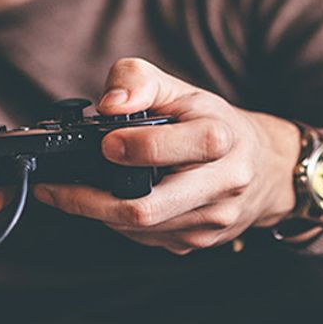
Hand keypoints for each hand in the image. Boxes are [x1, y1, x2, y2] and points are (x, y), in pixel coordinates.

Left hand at [33, 58, 300, 253]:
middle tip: (56, 188)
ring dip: (99, 213)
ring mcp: (212, 220)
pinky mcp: (200, 242)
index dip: (132, 148)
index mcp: (220, 139)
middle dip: (90, 201)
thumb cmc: (216, 123)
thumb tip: (109, 104)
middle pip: (146, 209)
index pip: (169, 149)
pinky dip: (120, 223)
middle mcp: (222, 184)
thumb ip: (139, 81)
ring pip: (141, 229)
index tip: (104, 144)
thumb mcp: (182, 89)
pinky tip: (111, 203)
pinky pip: (149, 240)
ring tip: (73, 192)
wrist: (266, 167)